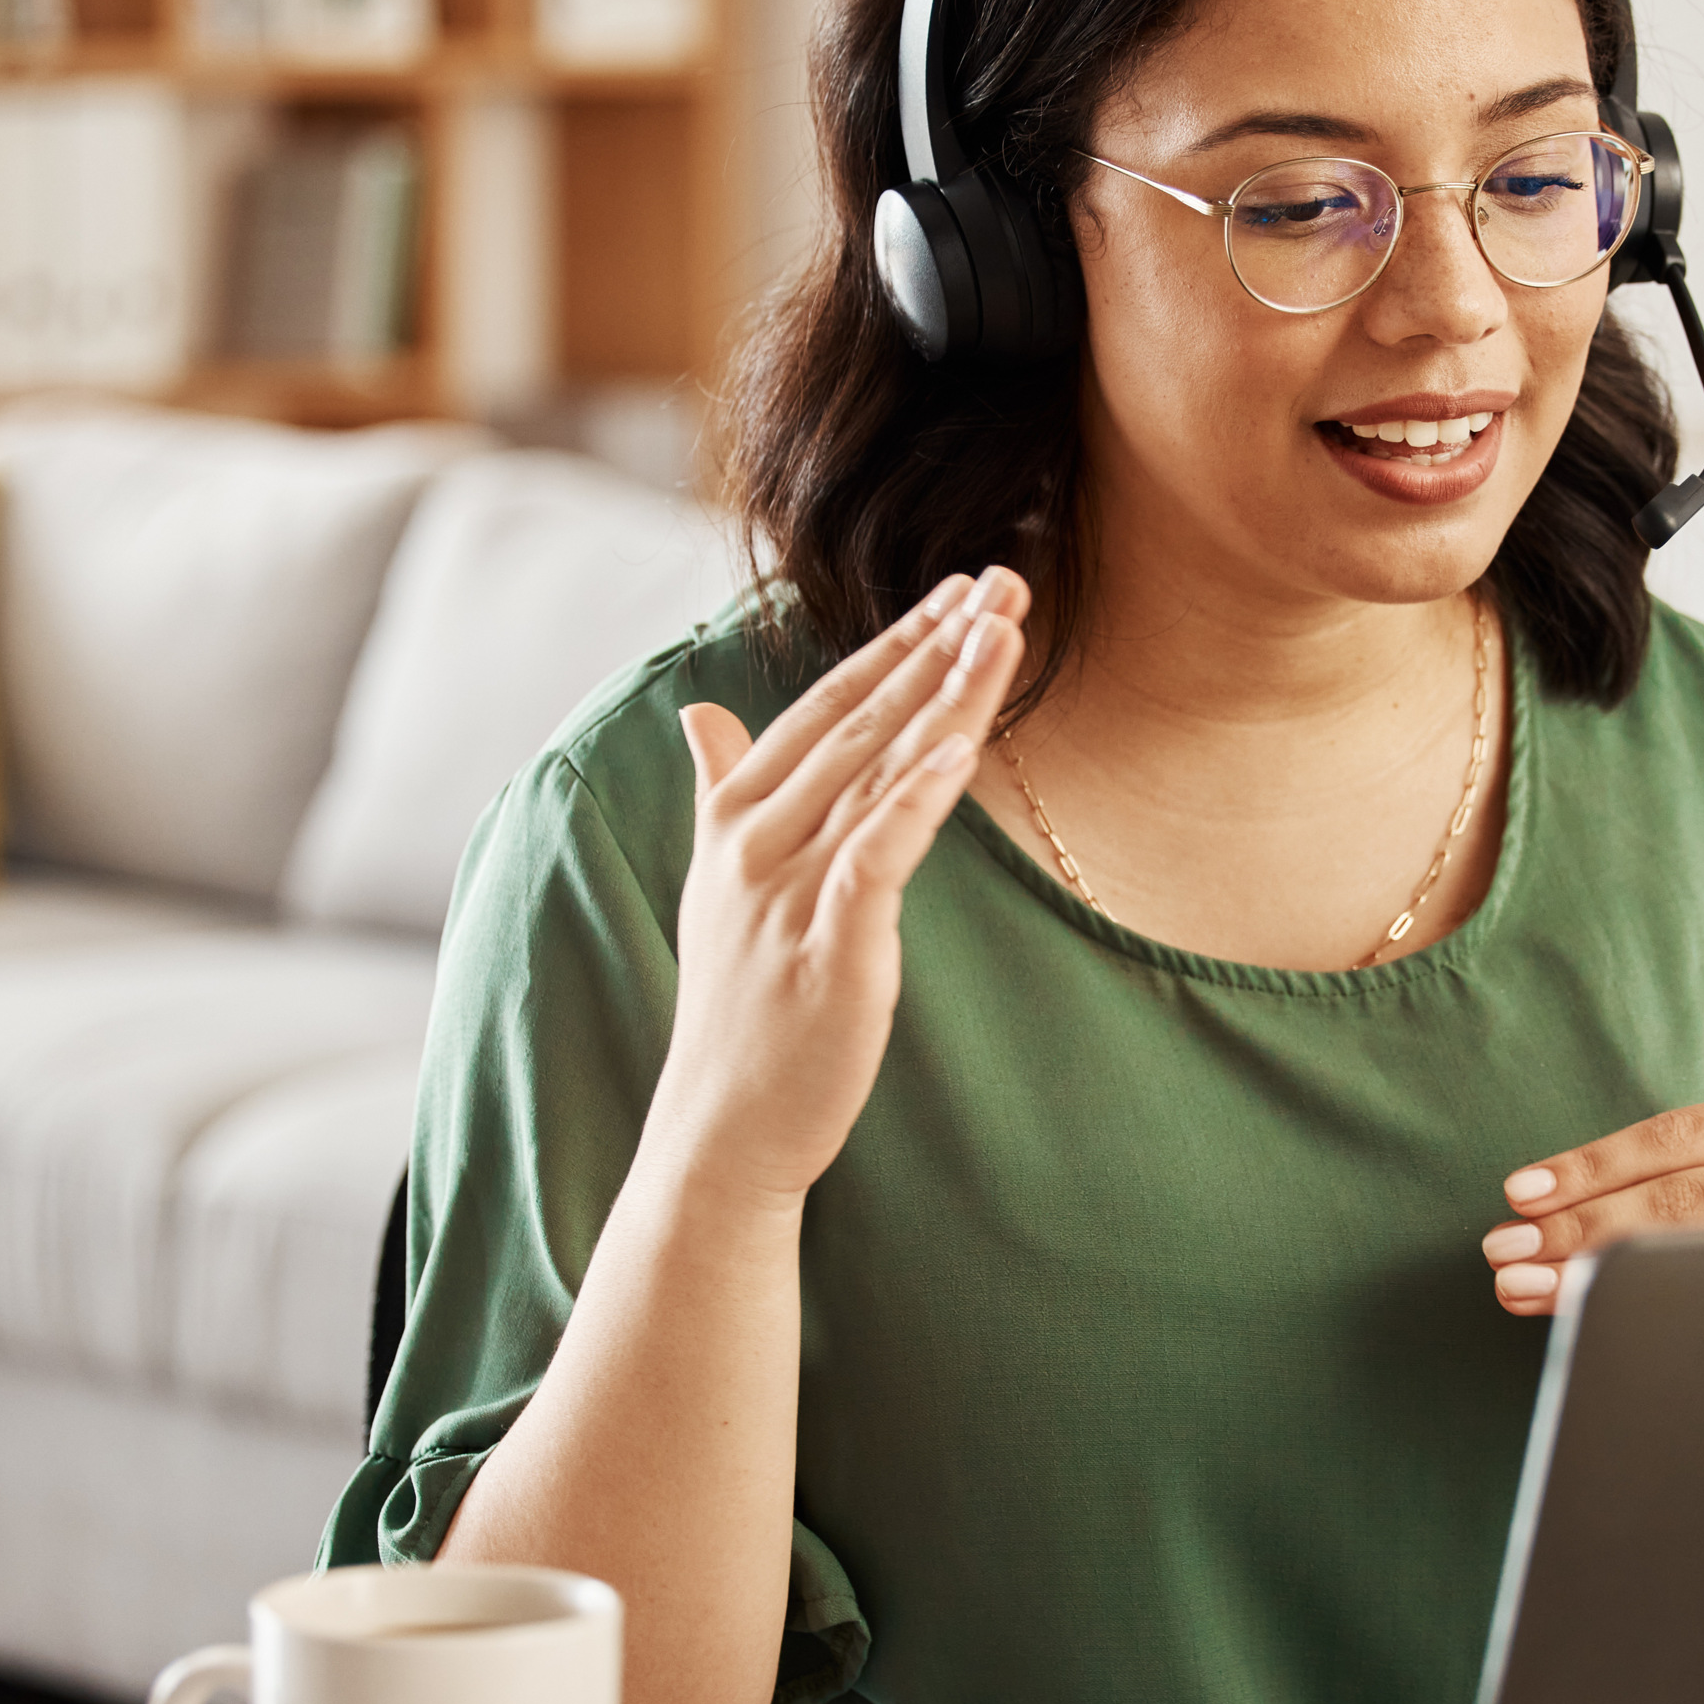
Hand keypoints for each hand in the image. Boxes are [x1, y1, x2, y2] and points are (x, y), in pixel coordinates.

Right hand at [646, 568, 1027, 1209]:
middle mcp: (757, 838)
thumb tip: (697, 710)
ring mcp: (791, 889)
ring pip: (881, 770)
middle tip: (1006, 579)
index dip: (893, 645)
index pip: (827, 707)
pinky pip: (878, 851)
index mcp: (736, 814)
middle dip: (938, 646)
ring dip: (947, 694)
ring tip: (1004, 629)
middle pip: (865, 722)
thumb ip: (717, 787)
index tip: (955, 591)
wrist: (723, 1123)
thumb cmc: (736, 1004)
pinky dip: (917, 795)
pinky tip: (959, 745)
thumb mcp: (717, 881)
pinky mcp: (831, 944)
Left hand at [1479, 923, 1703, 1315]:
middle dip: (1578, 1226)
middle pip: (1681, 1199)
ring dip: (1594, 1278)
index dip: (1592, 1165)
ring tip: (1517, 1288)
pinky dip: (1654, 1322)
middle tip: (1498, 1249)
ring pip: (1695, 1258)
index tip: (1515, 1188)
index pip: (1677, 1139)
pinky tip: (1592, 1331)